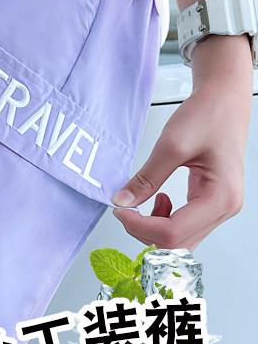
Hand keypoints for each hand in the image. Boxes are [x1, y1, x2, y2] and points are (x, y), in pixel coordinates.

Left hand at [110, 35, 252, 251]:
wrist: (224, 99)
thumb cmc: (209, 115)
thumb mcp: (171, 145)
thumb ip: (146, 178)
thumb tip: (122, 202)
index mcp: (221, 198)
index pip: (174, 234)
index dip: (140, 227)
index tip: (119, 210)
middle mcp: (225, 208)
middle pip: (177, 244)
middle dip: (145, 231)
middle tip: (125, 209)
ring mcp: (220, 207)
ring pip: (180, 239)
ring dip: (154, 227)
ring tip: (143, 200)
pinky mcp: (211, 202)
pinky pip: (185, 225)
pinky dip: (164, 219)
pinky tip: (158, 198)